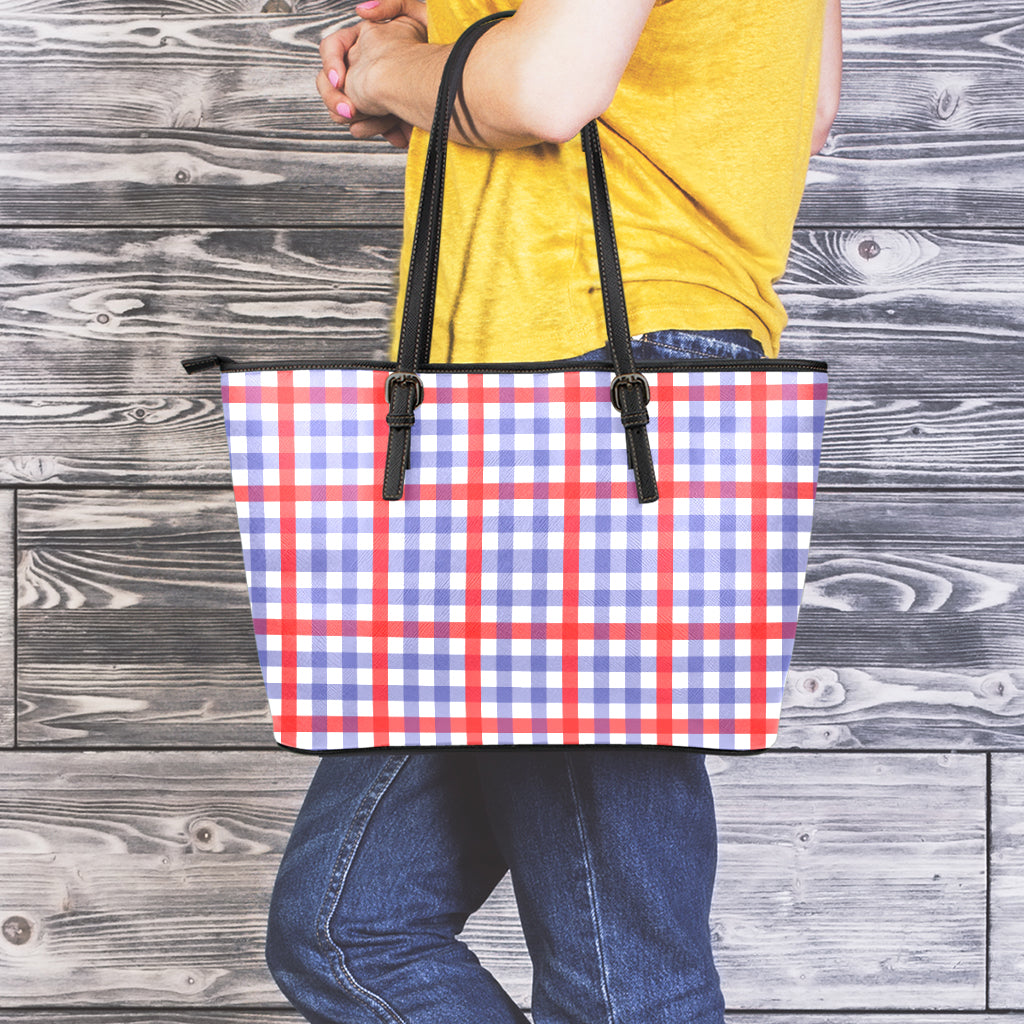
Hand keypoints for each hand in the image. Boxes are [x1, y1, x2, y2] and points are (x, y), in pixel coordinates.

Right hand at [317, 0, 427, 147]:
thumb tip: (361, 11)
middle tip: (350, 112)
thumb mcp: (417, 16)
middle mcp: (363, 69)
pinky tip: (397, 134)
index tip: (341, 81)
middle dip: (337, 100)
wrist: (448, 88)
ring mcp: (369, 95)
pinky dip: (380, 130)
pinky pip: (366, 128)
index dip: (331, 63)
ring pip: (345, 111)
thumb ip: (391, 5)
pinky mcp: (382, 117)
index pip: (332, 49)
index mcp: (365, 43)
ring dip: (362, 119)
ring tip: (384, 123)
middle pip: (329, 86)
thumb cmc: (438, 51)